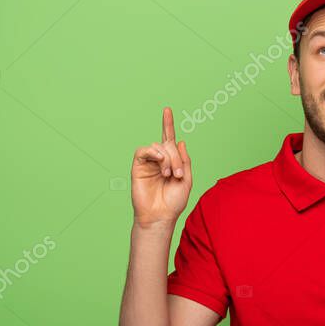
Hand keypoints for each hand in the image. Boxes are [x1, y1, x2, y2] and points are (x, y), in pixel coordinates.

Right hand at [131, 107, 192, 226]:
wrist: (160, 216)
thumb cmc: (173, 202)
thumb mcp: (186, 180)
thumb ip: (185, 160)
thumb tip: (181, 141)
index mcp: (170, 162)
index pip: (169, 139)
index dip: (167, 124)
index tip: (167, 110)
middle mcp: (158, 160)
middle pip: (168, 144)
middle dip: (176, 157)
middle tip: (177, 174)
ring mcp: (148, 163)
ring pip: (158, 146)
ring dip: (167, 158)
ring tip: (169, 174)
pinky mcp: (138, 166)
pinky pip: (144, 150)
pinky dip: (153, 153)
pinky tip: (159, 162)